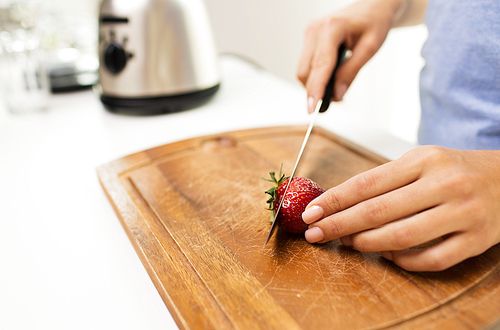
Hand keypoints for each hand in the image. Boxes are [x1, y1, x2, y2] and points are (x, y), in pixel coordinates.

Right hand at [297, 0, 402, 112]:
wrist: (372, 8)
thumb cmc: (373, 22)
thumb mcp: (370, 48)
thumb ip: (351, 72)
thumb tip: (337, 95)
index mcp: (332, 28)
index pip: (320, 65)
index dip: (315, 89)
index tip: (312, 108)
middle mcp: (315, 29)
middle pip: (306, 71)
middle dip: (315, 90)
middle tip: (334, 101)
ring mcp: (309, 34)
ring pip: (303, 70)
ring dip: (316, 84)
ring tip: (336, 87)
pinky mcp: (309, 39)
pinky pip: (306, 64)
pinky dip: (316, 76)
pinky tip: (330, 77)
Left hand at [302, 146, 499, 271]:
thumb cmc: (454, 169)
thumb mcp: (420, 162)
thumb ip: (383, 181)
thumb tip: (339, 203)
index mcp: (424, 160)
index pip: (367, 183)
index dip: (334, 201)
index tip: (311, 212)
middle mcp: (443, 184)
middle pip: (378, 211)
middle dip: (339, 225)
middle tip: (316, 233)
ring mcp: (462, 213)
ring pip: (401, 237)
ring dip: (367, 243)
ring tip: (349, 242)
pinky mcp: (476, 240)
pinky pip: (430, 260)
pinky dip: (402, 261)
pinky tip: (388, 255)